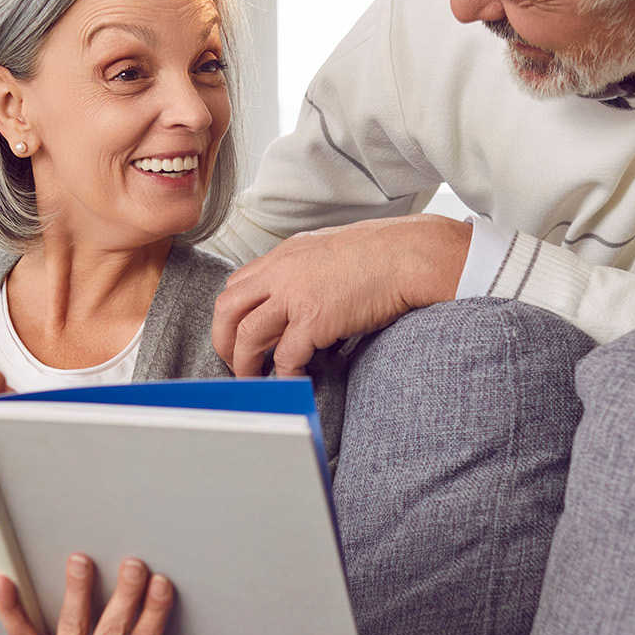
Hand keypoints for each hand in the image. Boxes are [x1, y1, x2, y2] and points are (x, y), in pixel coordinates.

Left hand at [0, 556, 211, 634]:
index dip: (152, 615)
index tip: (162, 585)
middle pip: (108, 634)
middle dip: (123, 597)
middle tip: (133, 565)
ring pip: (70, 627)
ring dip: (76, 592)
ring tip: (81, 561)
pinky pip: (20, 634)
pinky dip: (9, 607)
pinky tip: (4, 579)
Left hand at [212, 215, 471, 375]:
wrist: (411, 255)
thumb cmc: (384, 255)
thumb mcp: (330, 253)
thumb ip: (307, 273)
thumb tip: (303, 302)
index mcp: (285, 255)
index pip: (238, 284)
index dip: (232, 314)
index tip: (237, 334)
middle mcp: (282, 272)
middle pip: (228, 308)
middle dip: (222, 340)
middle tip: (232, 362)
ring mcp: (295, 295)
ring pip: (247, 335)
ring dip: (244, 363)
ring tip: (253, 379)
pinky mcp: (314, 320)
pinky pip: (285, 356)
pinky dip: (284, 374)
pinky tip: (292, 381)